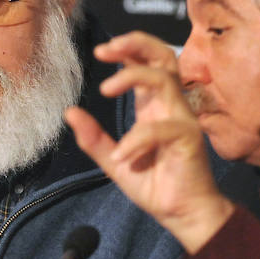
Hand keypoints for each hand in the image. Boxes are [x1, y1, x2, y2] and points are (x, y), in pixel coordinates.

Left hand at [65, 32, 233, 252]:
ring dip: (132, 77)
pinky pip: (161, 127)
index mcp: (153, 107)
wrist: (182, 215)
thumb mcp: (114, 162)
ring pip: (163, 78)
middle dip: (137, 43)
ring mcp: (182, 119)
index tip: (100, 51)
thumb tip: (70, 112)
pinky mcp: (189, 137)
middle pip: (162, 57)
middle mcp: (169, 106)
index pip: (146, 64)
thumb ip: (94, 139)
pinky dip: (136, 139)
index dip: (127, 49)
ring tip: (105, 89)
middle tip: (106, 48)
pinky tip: (122, 157)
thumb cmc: (156, 186)